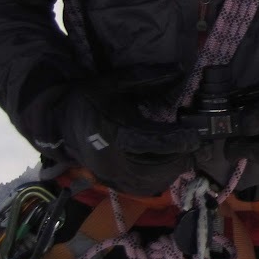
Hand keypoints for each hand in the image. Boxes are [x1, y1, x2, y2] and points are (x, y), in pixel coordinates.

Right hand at [56, 76, 201, 194]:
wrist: (57, 121)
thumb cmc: (87, 99)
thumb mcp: (113, 83)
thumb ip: (146, 78)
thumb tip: (178, 69)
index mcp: (115, 132)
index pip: (153, 141)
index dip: (178, 141)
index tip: (197, 139)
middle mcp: (114, 158)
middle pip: (157, 166)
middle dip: (181, 158)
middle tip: (201, 148)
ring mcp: (111, 174)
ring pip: (151, 181)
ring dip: (172, 170)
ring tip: (188, 156)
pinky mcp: (110, 181)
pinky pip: (141, 188)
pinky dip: (159, 180)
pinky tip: (170, 167)